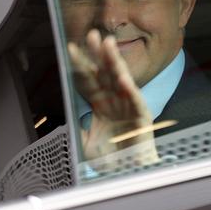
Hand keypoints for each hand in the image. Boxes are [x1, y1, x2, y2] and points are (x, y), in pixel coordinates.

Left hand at [68, 30, 158, 166]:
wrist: (130, 174)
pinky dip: (129, 89)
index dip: (80, 65)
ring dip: (114, 61)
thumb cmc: (112, 160)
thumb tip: (69, 114)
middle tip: (90, 34)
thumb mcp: (86, 144)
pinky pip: (134, 99)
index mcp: (100, 105)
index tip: (71, 49)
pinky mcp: (141, 115)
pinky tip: (122, 77)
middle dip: (97, 54)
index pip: (88, 80)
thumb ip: (79, 126)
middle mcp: (114, 101)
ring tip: (107, 44)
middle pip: (103, 72)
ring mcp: (128, 105)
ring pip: (119, 78)